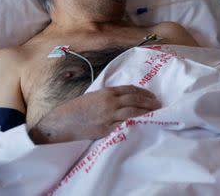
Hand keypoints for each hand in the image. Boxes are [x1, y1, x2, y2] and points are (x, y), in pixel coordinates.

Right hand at [29, 85, 159, 143]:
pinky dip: (135, 123)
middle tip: (158, 104)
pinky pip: (124, 125)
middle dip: (148, 101)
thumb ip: (106, 98)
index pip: (130, 90)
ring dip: (146, 112)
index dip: (143, 92)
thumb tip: (121, 100)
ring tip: (155, 113)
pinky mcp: (106, 129)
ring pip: (133, 112)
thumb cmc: (74, 110)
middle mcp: (110, 102)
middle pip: (135, 99)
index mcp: (106, 92)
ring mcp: (109, 116)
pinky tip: (143, 123)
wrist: (61, 123)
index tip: (151, 95)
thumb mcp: (92, 97)